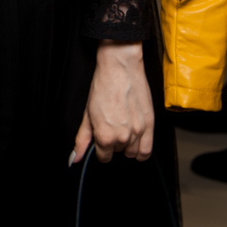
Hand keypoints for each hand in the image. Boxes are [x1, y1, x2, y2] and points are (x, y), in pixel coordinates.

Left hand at [72, 41, 154, 164]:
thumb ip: (82, 139)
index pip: (104, 157)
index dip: (101, 148)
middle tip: (112, 126)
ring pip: (132, 152)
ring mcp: (138, 131)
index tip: (102, 138)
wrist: (120, 68)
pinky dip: (141, 150)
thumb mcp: (87, 114)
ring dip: (127, 145)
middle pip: (118, 152)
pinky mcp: (150, 124)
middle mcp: (123, 137)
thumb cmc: (103, 87)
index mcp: (105, 136)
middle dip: (113, 143)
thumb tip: (75, 159)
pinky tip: (136, 140)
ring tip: (123, 128)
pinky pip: (147, 151)